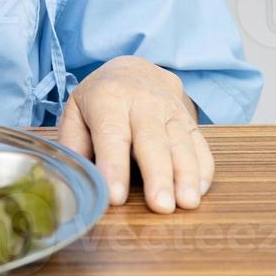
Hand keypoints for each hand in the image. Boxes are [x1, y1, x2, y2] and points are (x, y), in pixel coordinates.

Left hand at [58, 55, 213, 213]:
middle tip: (161, 206)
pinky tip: (198, 191)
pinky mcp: (190, 120)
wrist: (134, 69)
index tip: (116, 196)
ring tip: (187, 203)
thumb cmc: (101, 99)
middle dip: (158, 175)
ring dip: (186, 174)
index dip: (114, 165)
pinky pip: (200, 144)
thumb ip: (73, 144)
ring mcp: (171, 110)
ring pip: (181, 142)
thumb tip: (74, 178)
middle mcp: (143, 102)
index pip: (112, 134)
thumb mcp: (76, 111)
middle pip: (152, 140)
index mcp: (109, 98)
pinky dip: (202, 169)